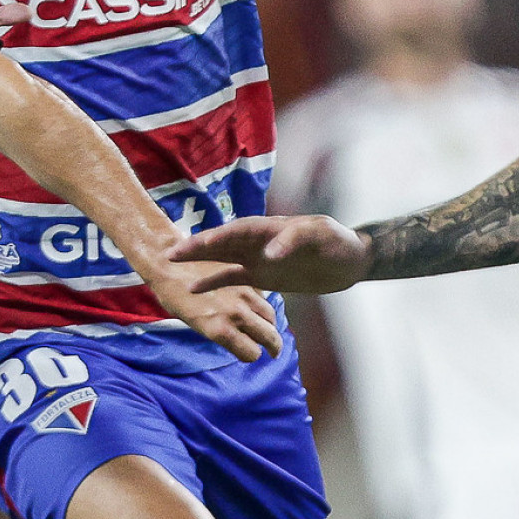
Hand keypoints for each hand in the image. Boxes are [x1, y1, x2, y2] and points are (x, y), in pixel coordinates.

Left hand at [142, 263, 283, 363]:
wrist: (169, 264)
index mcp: (221, 330)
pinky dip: (260, 306)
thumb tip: (236, 341)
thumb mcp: (195, 325)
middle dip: (272, 346)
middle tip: (273, 351)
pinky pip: (262, 298)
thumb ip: (220, 335)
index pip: (252, 353)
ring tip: (267, 330)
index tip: (247, 354)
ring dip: (270, 325)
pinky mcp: (245, 280)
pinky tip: (255, 308)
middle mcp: (237, 315)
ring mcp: (244, 296)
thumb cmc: (173, 298)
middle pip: (270, 337)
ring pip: (270, 316)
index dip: (249, 356)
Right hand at [166, 214, 372, 295]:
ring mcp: (256, 258)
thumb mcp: (319, 234)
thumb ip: (294, 239)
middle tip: (168, 255)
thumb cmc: (337, 241)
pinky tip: (197, 291)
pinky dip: (216, 284)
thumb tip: (270, 254)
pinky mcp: (262, 276)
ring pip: (221, 260)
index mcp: (267, 227)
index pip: (234, 231)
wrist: (350, 260)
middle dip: (195, 249)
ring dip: (200, 265)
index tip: (190, 246)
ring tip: (176, 272)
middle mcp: (256, 241)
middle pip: (220, 243)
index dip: (211, 238)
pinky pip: (234, 279)